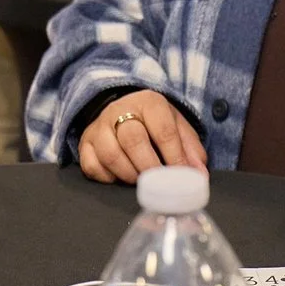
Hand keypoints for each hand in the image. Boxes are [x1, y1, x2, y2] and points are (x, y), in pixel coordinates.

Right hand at [77, 89, 207, 183]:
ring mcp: (99, 127)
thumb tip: (199, 175)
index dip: (175, 156)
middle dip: (149, 166)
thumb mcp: (176, 125)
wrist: (122, 111)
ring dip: (129, 174)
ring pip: (110, 154)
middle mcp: (119, 110)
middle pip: (133, 139)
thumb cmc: (154, 122)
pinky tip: (120, 178)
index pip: (163, 130)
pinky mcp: (85, 143)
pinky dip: (107, 178)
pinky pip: (92, 166)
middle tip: (160, 183)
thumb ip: (190, 148)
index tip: (181, 176)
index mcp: (148, 102)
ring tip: (141, 181)